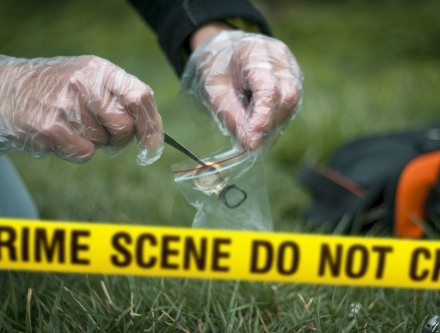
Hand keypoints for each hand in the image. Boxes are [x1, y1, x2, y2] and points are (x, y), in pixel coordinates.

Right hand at [0, 55, 162, 164]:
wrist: (4, 90)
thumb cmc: (56, 89)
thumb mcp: (88, 79)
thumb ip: (120, 98)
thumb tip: (153, 134)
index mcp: (99, 69)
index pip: (141, 96)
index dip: (152, 124)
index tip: (152, 143)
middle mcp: (84, 83)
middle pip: (125, 126)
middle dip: (120, 138)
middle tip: (105, 134)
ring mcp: (66, 105)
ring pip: (103, 142)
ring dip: (93, 142)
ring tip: (71, 125)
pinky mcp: (50, 128)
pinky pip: (85, 153)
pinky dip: (76, 151)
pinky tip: (60, 136)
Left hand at [182, 26, 303, 151]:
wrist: (224, 49)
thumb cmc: (216, 67)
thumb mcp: (213, 90)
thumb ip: (231, 115)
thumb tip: (249, 142)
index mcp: (256, 52)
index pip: (269, 90)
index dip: (262, 120)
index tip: (251, 143)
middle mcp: (280, 57)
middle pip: (286, 97)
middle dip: (268, 124)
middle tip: (248, 140)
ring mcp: (291, 66)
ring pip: (291, 103)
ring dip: (272, 122)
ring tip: (251, 128)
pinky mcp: (294, 77)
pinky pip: (290, 103)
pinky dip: (275, 117)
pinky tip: (259, 120)